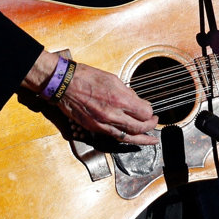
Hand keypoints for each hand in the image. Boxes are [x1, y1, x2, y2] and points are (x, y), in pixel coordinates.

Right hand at [25, 50, 158, 144]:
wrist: (63, 84)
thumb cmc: (86, 77)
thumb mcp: (112, 79)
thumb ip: (127, 93)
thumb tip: (137, 101)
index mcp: (119, 99)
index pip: (144, 112)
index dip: (150, 111)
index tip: (150, 109)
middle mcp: (112, 114)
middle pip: (139, 127)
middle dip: (150, 126)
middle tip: (155, 122)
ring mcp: (102, 123)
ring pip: (127, 137)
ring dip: (142, 139)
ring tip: (151, 140)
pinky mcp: (94, 128)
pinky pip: (114, 136)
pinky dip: (125, 138)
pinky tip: (131, 138)